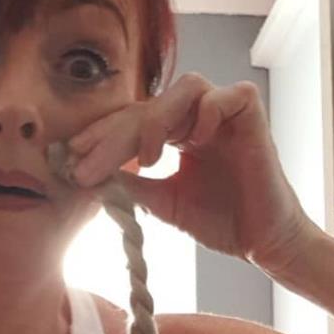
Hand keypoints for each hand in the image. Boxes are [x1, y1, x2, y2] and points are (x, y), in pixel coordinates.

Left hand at [65, 73, 314, 266]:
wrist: (263, 243)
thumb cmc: (222, 222)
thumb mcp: (165, 204)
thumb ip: (134, 186)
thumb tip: (93, 176)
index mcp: (177, 133)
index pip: (132, 122)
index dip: (101, 137)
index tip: (70, 158)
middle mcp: (197, 117)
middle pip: (149, 107)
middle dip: (113, 136)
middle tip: (86, 163)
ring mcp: (224, 113)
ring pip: (184, 90)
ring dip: (157, 120)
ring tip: (146, 158)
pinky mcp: (251, 115)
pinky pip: (226, 96)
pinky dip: (206, 112)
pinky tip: (192, 141)